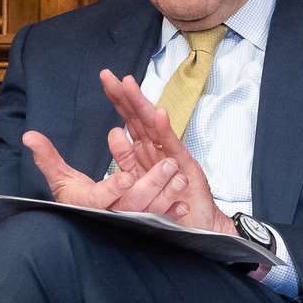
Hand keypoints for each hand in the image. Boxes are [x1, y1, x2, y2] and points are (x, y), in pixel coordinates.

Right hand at [20, 128, 186, 216]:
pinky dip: (171, 214)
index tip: (127, 176)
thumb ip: (47, 158)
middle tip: (168, 166)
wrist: (87, 223)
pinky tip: (184, 205)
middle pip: (132, 204)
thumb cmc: (74, 199)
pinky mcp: (141, 227)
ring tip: (180, 177)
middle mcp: (110, 216)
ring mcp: (128, 223)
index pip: (102, 198)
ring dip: (166, 195)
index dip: (115, 188)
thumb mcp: (60, 179)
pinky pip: (159, 222)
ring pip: (149, 212)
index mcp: (89, 204)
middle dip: (151, 184)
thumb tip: (29, 135)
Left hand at [95, 68, 236, 235]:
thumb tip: (115, 134)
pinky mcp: (185, 168)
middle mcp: (159, 149)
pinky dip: (165, 131)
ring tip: (129, 85)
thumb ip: (126, 160)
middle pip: (139, 118)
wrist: (196, 226)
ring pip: (154, 127)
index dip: (119, 100)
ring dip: (142, 105)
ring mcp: (172, 156)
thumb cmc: (170, 205)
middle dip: (124, 95)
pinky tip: (159, 114)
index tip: (106, 79)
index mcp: (146, 151)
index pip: (130, 120)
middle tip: (109, 76)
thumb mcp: (139, 183)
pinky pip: (172, 148)